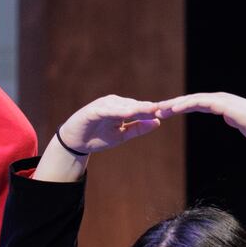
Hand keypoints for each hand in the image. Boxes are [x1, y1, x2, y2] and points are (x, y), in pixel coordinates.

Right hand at [33, 95, 165, 182]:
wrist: (74, 143)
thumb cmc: (97, 137)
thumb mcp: (121, 136)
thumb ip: (138, 129)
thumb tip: (157, 122)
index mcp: (122, 109)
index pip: (141, 109)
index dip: (154, 111)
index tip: (170, 112)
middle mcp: (114, 104)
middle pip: (135, 105)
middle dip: (149, 108)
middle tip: (165, 109)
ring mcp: (103, 106)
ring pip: (123, 106)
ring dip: (137, 107)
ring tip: (151, 109)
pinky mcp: (92, 111)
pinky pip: (108, 110)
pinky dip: (118, 111)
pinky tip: (129, 113)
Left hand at [157, 92, 245, 164]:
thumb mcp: (238, 121)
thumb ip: (231, 118)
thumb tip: (229, 118)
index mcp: (219, 102)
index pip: (193, 103)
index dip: (178, 107)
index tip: (163, 112)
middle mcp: (217, 98)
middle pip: (189, 99)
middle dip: (171, 104)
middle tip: (154, 109)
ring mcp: (220, 99)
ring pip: (191, 99)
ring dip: (174, 104)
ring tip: (159, 109)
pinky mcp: (222, 104)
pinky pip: (199, 102)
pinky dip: (185, 104)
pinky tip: (173, 109)